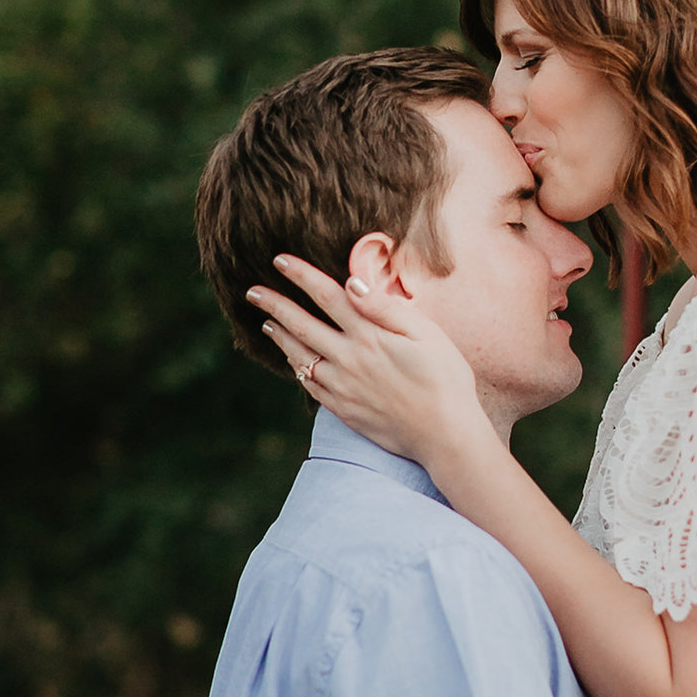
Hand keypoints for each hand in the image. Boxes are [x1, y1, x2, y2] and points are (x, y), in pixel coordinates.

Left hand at [246, 255, 485, 466]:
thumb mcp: (426, 335)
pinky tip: (292, 359)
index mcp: (370, 335)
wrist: (445, 435)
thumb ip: (386, 308)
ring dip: (280, 336)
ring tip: (265, 323)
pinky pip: (310, 384)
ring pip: (300, 356)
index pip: (327, 296)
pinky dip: (296, 367)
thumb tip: (352, 283)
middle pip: (302, 325)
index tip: (279, 261)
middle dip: (274, 305)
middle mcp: (349, 359)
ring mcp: (342, 386)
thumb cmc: (445, 379)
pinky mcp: (343, 409)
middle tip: (252, 291)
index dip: (301, 276)